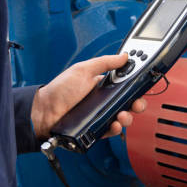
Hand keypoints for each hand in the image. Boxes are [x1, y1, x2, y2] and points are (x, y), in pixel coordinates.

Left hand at [30, 53, 146, 140]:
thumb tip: (124, 56)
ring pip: (122, 118)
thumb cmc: (59, 90)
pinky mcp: (95, 129)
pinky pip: (110, 130)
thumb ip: (105, 62)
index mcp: (102, 85)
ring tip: (122, 115)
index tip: (142, 83)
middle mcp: (103, 101)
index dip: (135, 85)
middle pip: (128, 103)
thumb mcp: (83, 70)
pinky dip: (115, 129)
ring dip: (127, 117)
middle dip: (137, 103)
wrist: (43, 112)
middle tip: (137, 103)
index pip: (125, 85)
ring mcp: (100, 115)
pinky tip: (114, 124)